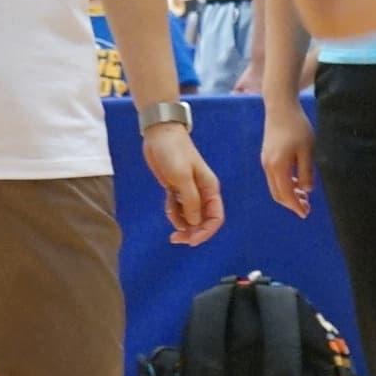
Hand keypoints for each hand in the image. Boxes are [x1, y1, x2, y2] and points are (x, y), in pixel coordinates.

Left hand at [146, 123, 221, 245]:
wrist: (159, 135)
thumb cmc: (173, 152)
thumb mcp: (182, 178)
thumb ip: (190, 201)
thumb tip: (195, 223)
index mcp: (210, 189)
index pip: (215, 218)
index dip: (205, 232)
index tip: (191, 240)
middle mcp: (202, 193)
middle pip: (203, 221)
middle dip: (192, 231)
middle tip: (176, 238)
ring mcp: (189, 192)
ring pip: (189, 217)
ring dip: (180, 223)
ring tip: (169, 215)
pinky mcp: (176, 190)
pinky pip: (178, 209)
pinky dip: (173, 212)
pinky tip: (167, 205)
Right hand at [258, 94, 314, 216]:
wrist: (280, 107)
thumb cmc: (297, 127)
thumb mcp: (307, 150)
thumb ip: (306, 172)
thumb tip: (306, 190)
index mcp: (278, 166)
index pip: (286, 194)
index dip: (296, 206)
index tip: (306, 214)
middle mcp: (268, 166)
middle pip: (278, 194)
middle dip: (292, 203)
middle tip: (307, 208)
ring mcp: (265, 161)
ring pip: (275, 186)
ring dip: (288, 194)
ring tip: (304, 196)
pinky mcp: (267, 156)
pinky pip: (274, 177)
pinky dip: (284, 185)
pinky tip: (296, 182)